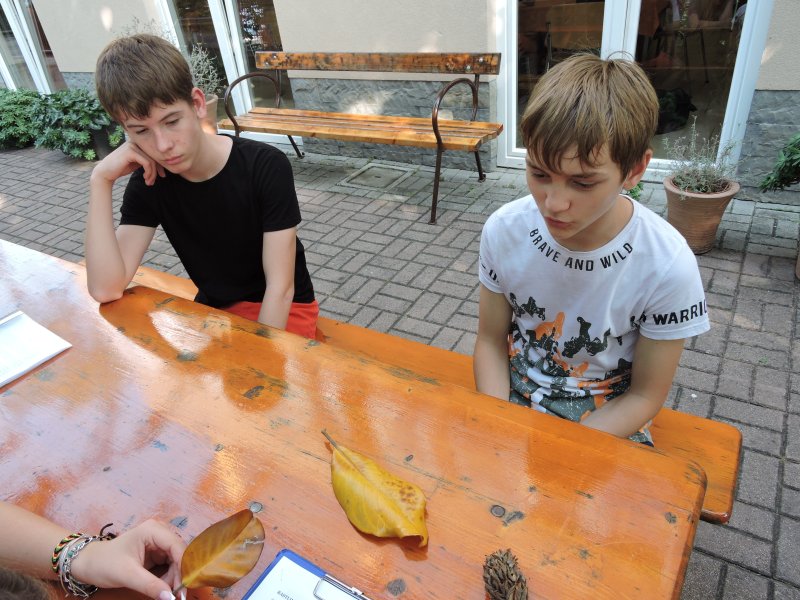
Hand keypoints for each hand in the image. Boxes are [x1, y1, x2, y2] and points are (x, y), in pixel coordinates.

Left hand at [69, 519, 185, 599]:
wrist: (87, 564)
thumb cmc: (104, 564)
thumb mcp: (127, 575)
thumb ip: (151, 586)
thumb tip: (171, 599)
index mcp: (153, 530)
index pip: (177, 546)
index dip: (183, 566)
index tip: (183, 588)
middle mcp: (159, 533)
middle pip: (179, 553)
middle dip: (178, 574)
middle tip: (175, 595)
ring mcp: (157, 543)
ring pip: (176, 561)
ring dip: (172, 577)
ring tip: (162, 591)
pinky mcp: (155, 553)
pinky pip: (169, 565)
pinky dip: (167, 577)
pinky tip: (160, 586)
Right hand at [91, 140, 165, 186]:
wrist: (105, 172)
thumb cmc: (121, 167)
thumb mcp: (138, 162)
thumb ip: (147, 159)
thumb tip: (164, 163)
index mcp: (138, 142)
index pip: (155, 152)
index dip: (160, 165)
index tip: (162, 175)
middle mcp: (136, 141)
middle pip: (154, 155)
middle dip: (157, 170)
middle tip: (156, 180)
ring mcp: (132, 145)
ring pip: (151, 161)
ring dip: (152, 174)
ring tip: (149, 182)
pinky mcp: (130, 152)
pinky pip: (147, 163)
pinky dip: (149, 172)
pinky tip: (145, 178)